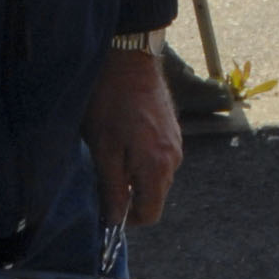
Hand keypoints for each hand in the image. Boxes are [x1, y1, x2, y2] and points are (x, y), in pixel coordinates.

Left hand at [84, 46, 183, 233]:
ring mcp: (176, 143)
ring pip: (156, 177)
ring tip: (112, 154)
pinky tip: (124, 140)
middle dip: (131, 195)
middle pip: (154, 196)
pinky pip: (159, 158)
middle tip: (104, 177)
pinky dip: (142, 159)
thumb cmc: (110, 101)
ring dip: (135, 175)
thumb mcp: (103, 149)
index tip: (108, 208)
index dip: (128, 219)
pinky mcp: (172, 130)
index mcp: (157, 167)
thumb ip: (112, 188)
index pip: (150, 213)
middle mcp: (173, 158)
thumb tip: (114, 219)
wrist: (128, 58)